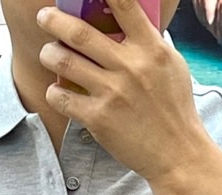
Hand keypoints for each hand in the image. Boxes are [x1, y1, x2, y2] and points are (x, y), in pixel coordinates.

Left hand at [37, 0, 211, 182]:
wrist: (177, 152)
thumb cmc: (174, 108)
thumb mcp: (172, 65)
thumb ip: (150, 41)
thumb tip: (131, 18)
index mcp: (150, 48)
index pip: (124, 5)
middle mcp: (129, 67)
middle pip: (79, 32)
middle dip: (54, 20)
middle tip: (44, 17)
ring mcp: (112, 93)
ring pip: (64, 62)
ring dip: (49, 54)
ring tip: (48, 54)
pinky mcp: (98, 119)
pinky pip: (62, 98)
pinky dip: (54, 92)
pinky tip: (57, 91)